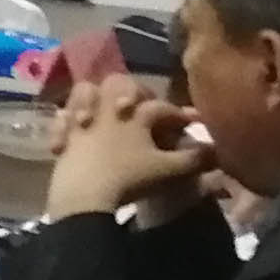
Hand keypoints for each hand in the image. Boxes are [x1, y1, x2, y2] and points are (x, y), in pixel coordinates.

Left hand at [42, 74, 208, 219]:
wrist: (85, 196)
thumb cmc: (129, 180)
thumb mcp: (168, 171)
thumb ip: (194, 159)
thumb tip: (217, 150)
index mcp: (137, 114)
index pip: (161, 106)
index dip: (178, 114)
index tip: (190, 123)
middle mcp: (108, 108)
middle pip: (121, 83)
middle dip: (133, 90)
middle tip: (139, 107)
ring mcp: (83, 119)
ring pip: (86, 89)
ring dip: (96, 97)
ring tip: (102, 112)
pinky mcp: (63, 135)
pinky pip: (62, 118)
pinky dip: (67, 121)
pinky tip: (74, 129)